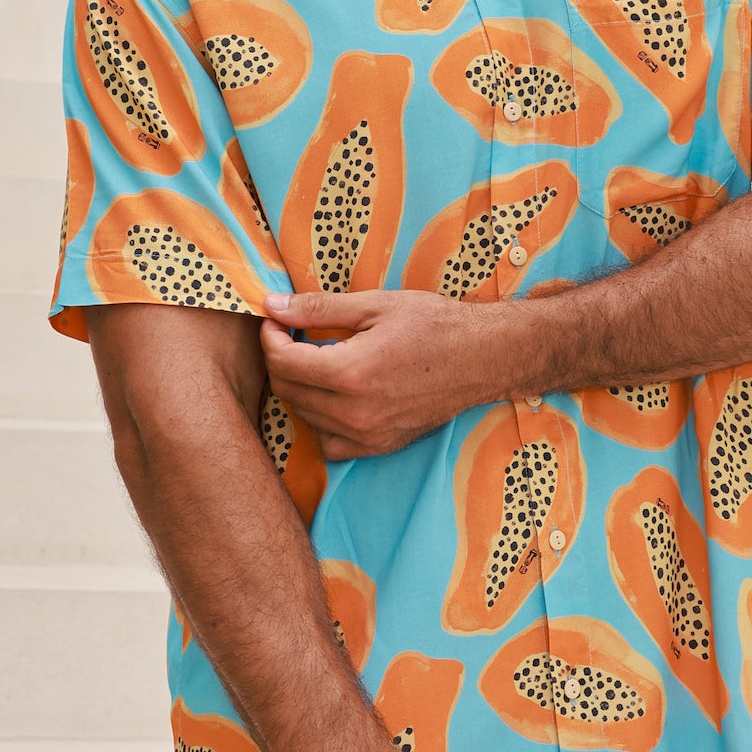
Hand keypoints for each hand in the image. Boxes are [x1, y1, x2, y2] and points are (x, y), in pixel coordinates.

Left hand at [261, 288, 512, 456]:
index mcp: (349, 372)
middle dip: (280, 359)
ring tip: (317, 360)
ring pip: (305, 416)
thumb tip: (272, 305)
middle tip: (292, 334)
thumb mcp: (374, 305)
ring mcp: (367, 434)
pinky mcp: (380, 446)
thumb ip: (318, 308)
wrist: (482, 358)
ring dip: (301, 387)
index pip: (281, 362)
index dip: (270, 336)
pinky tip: (337, 396)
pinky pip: (330, 443)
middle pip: (287, 390)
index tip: (276, 320)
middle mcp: (354, 412)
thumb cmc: (434, 325)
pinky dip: (323, 421)